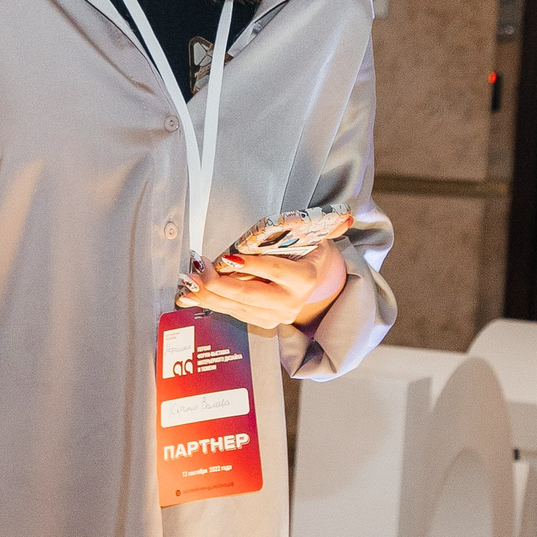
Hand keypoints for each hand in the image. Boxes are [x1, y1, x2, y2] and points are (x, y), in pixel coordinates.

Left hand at [177, 241, 348, 333]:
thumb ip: (331, 225)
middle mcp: (290, 302)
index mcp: (305, 279)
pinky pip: (232, 313)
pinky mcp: (261, 321)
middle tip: (197, 271)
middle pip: (250, 295)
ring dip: (209, 295)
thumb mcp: (318, 237)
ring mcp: (275, 316)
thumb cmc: (308, 253)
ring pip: (237, 307)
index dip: (251, 266)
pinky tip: (193, 293)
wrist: (315, 281)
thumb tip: (347, 215)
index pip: (274, 271)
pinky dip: (210, 302)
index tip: (227, 258)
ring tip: (189, 281)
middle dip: (220, 285)